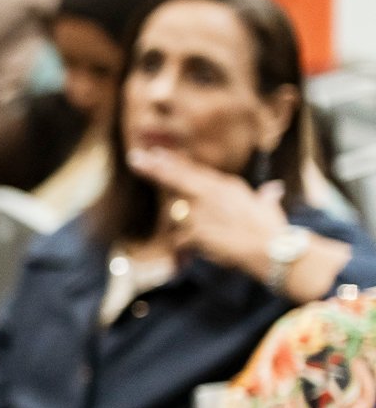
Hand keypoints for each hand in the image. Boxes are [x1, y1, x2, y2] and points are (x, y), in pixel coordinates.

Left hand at [127, 147, 284, 278]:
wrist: (272, 249)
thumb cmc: (272, 231)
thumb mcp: (268, 207)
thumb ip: (265, 197)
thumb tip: (274, 189)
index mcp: (226, 185)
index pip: (193, 171)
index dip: (172, 162)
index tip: (154, 154)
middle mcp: (211, 193)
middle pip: (176, 177)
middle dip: (153, 168)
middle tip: (134, 158)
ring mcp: (200, 210)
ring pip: (177, 216)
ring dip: (185, 228)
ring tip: (212, 237)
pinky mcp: (194, 230)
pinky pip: (180, 240)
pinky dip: (187, 248)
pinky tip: (198, 252)